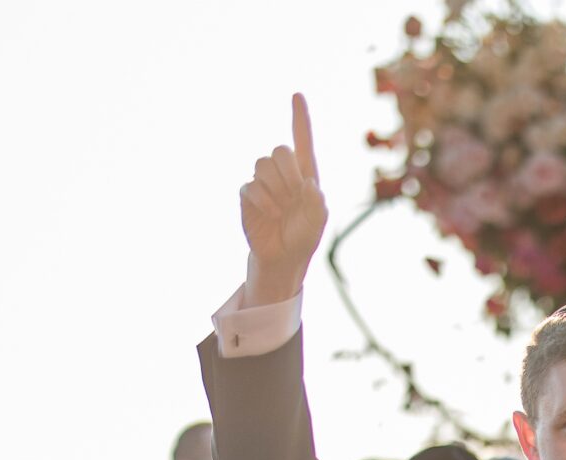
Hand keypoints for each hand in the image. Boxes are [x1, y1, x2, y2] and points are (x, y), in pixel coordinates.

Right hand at [239, 94, 327, 307]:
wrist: (282, 258)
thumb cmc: (302, 238)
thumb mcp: (318, 223)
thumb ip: (317, 203)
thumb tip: (307, 183)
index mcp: (306, 175)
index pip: (303, 142)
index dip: (300, 119)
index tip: (297, 95)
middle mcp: (284, 174)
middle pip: (279, 151)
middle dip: (287, 174)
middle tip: (293, 198)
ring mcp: (263, 182)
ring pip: (261, 165)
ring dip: (274, 189)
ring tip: (280, 210)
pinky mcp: (247, 194)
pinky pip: (250, 186)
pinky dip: (262, 202)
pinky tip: (269, 215)